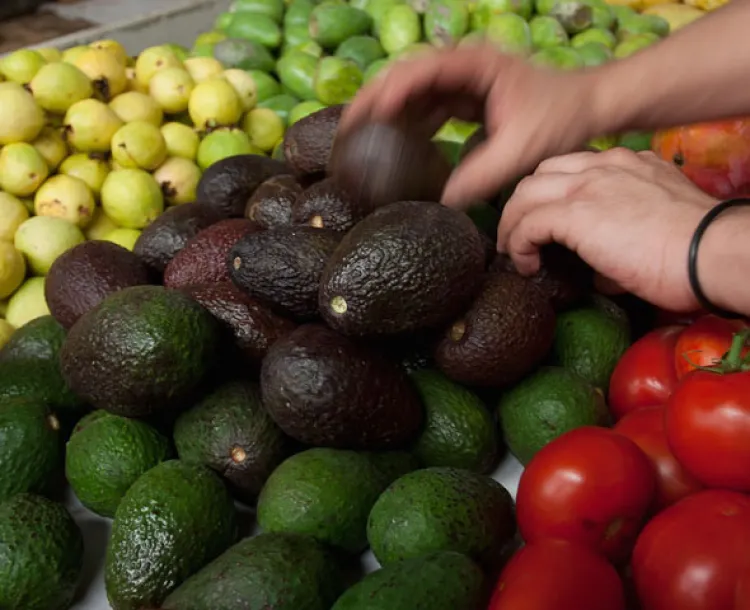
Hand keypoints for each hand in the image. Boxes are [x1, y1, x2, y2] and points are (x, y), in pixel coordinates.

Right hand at [340, 45, 610, 207]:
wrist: (589, 108)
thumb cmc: (562, 118)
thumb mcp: (522, 151)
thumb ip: (483, 176)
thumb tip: (443, 203)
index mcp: (477, 65)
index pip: (423, 70)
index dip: (393, 90)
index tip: (371, 115)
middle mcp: (463, 68)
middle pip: (406, 78)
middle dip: (374, 101)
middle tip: (345, 131)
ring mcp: (462, 83)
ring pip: (411, 94)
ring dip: (384, 115)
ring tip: (355, 142)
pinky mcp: (463, 101)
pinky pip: (425, 111)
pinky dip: (405, 128)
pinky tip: (388, 149)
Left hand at [497, 148, 717, 311]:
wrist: (711, 252)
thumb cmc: (696, 251)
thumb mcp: (659, 230)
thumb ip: (625, 239)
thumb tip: (604, 274)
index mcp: (627, 164)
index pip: (572, 168)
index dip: (551, 195)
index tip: (545, 223)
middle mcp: (605, 166)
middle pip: (540, 174)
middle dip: (525, 204)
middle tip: (520, 235)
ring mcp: (588, 185)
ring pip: (525, 193)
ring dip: (513, 223)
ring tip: (513, 251)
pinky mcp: (575, 213)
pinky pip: (527, 224)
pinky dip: (518, 245)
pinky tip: (526, 266)